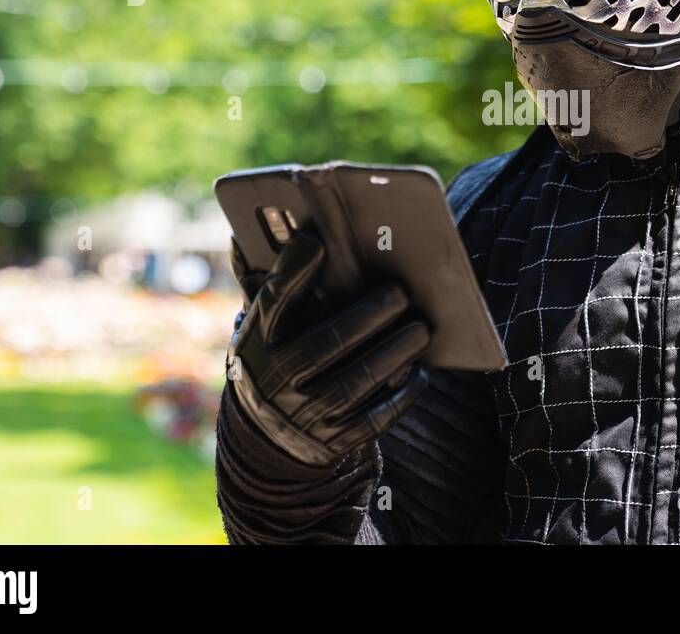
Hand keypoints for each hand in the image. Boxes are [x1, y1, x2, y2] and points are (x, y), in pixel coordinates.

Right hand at [225, 230, 430, 466]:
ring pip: (355, 383)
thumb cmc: (279, 358)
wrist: (264, 437)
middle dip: (366, 317)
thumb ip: (276, 287)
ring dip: (394, 353)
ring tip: (422, 329)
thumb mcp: (266, 329)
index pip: (271, 304)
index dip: (291, 272)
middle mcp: (274, 382)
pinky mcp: (329, 444)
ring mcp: (302, 418)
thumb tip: (278, 235)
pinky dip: (400, 394)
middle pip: (323, 345)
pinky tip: (419, 372)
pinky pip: (373, 419)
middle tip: (400, 293)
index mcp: (257, 344)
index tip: (317, 242)